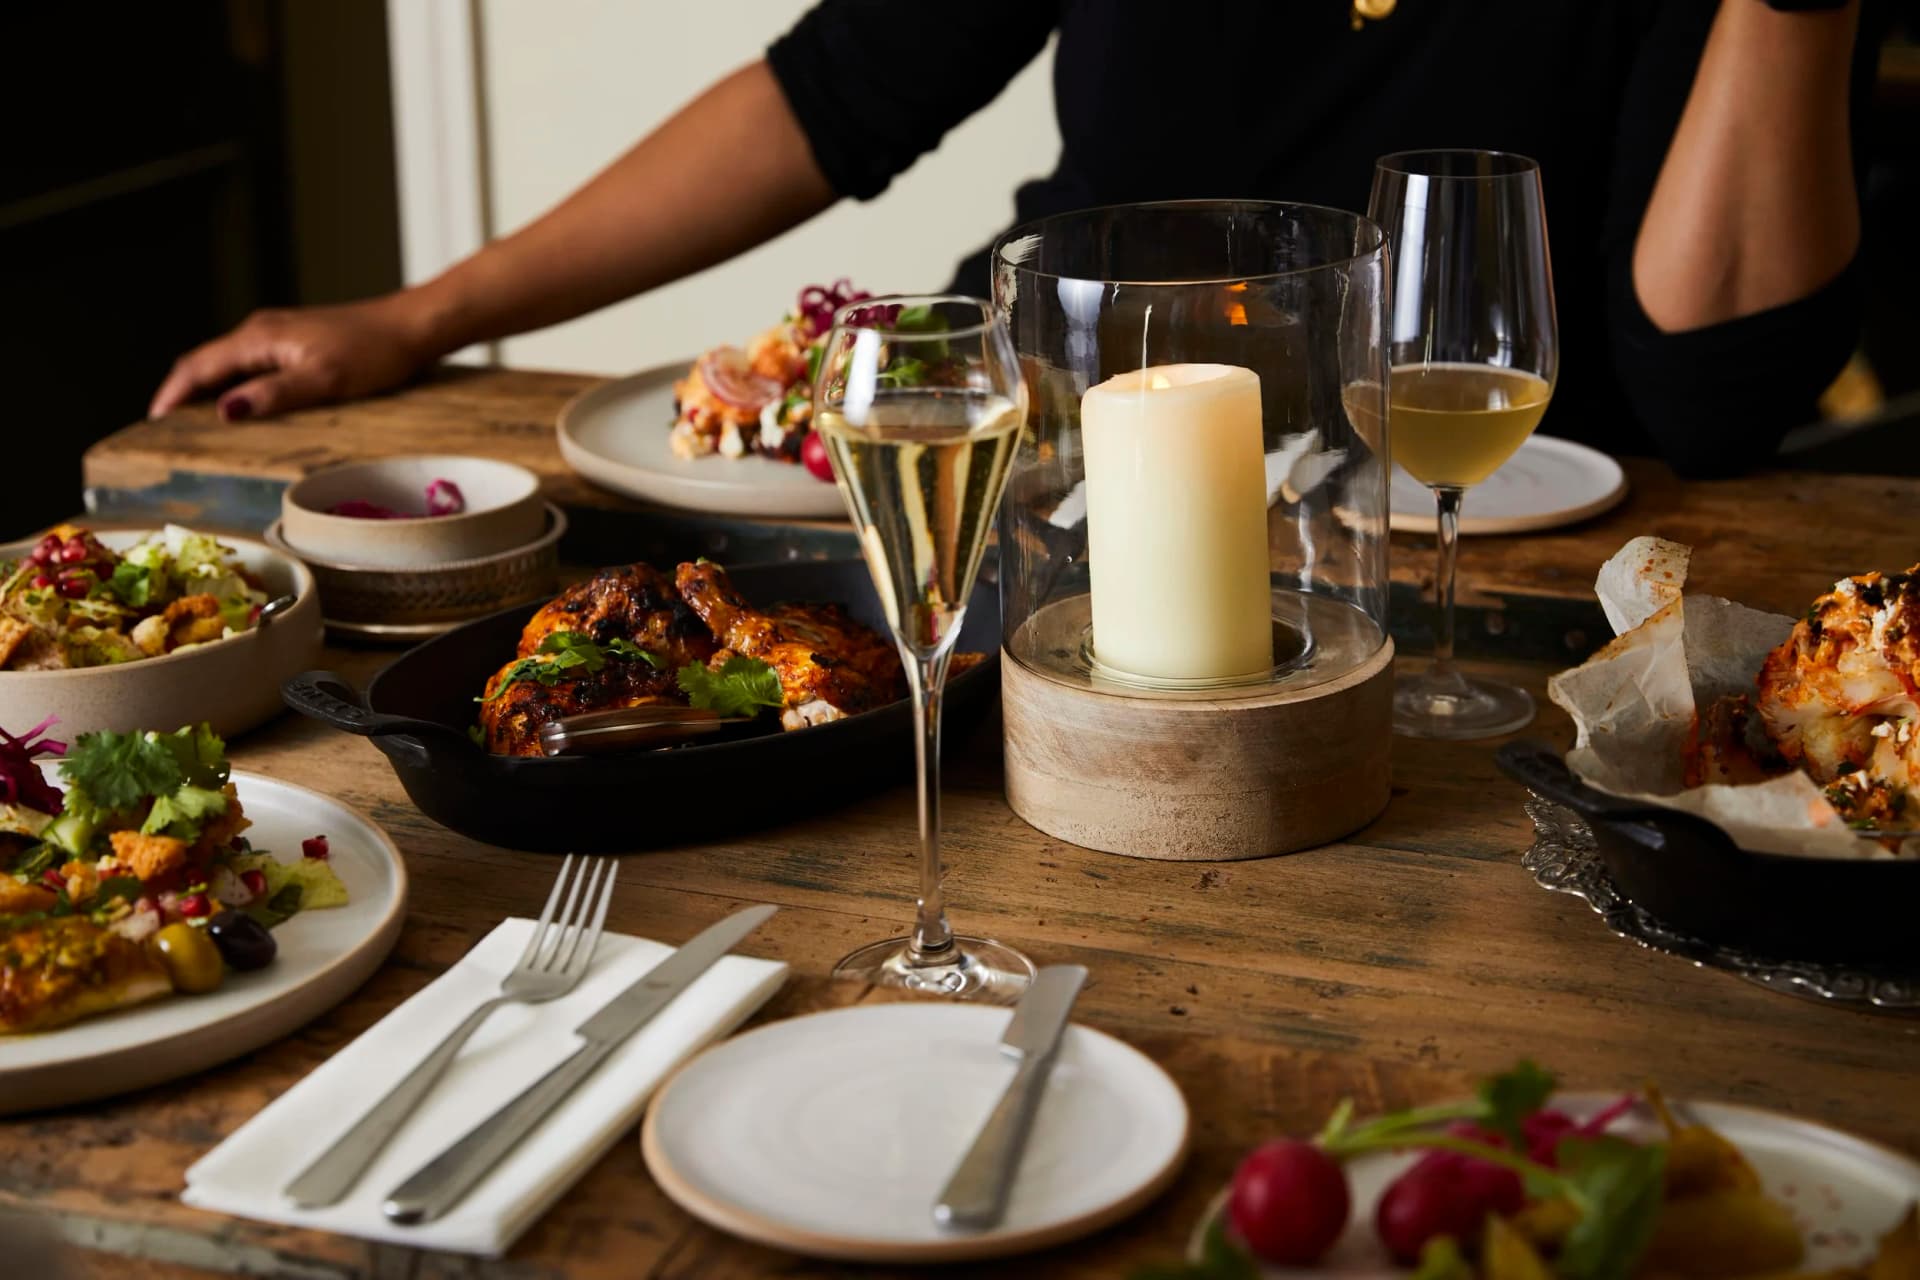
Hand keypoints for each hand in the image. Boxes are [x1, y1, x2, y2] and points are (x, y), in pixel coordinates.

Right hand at [149, 293, 442, 421]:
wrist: (411, 328)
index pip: (199, 366)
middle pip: (206, 363)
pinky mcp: (296, 344)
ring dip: (207, 391)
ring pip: (228, 365)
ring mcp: (278, 335)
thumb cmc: (374, 352)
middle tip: (165, 431)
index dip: (172, 394)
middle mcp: (261, 332)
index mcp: (260, 337)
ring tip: (194, 426)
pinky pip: (251, 366)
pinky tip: (242, 408)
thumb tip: (224, 411)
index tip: (152, 423)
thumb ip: (274, 394)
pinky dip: (235, 387)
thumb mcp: (323, 379)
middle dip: (181, 394)